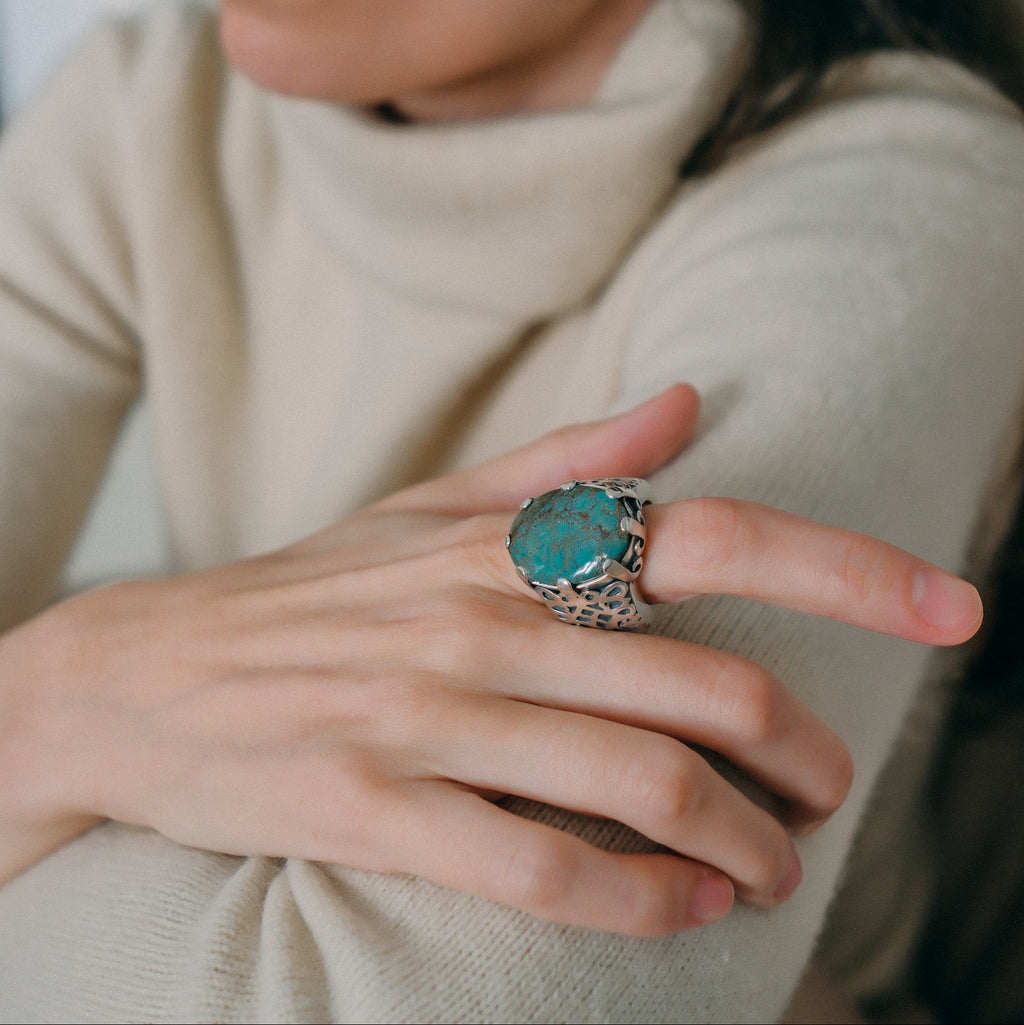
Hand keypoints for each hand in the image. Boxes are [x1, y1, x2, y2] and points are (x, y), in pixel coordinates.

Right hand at [0, 384, 981, 935]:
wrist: (147, 671)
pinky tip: (684, 909)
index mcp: (506, 541)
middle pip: (707, 682)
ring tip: (773, 869)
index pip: (713, 532)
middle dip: (803, 755)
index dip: (850, 568)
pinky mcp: (371, 804)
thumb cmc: (310, 590)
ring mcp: (426, 714)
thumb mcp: (430, 504)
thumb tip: (687, 407)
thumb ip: (567, 462)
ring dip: (741, 841)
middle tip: (826, 796)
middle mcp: (482, 618)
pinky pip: (538, 865)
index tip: (951, 607)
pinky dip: (638, 899)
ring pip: (641, 782)